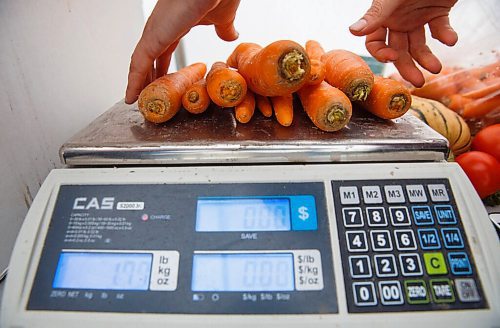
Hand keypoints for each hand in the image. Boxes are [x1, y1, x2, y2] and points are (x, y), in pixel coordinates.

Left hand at [125, 0, 239, 103]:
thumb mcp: (223, 18)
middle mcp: (161, 27)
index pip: (163, 50)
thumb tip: (230, 35)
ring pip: (140, 63)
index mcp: (175, 23)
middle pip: (148, 58)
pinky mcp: (153, 37)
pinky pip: (138, 63)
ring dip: (138, 83)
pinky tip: (132, 96)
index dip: (161, 68)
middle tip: (148, 96)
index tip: (163, 81)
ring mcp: (155, 32)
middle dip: (148, 78)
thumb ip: (224, 29)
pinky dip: (134, 81)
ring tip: (138, 102)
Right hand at [349, 0, 457, 86]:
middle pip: (398, 50)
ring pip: (419, 45)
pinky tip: (451, 39)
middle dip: (407, 66)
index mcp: (383, 16)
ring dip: (427, 58)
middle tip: (418, 82)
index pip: (374, 42)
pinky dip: (446, 36)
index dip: (381, 53)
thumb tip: (352, 31)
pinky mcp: (437, 12)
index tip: (391, 59)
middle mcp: (398, 20)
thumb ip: (375, 15)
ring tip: (436, 69)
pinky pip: (440, 29)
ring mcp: (417, 17)